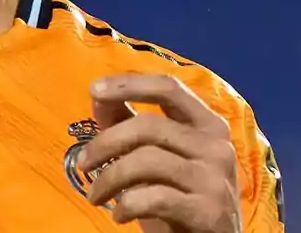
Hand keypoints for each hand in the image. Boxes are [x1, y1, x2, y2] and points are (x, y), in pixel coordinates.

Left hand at [77, 74, 241, 231]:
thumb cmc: (181, 199)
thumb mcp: (157, 159)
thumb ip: (131, 124)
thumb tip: (98, 96)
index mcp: (208, 124)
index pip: (168, 88)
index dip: (129, 85)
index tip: (94, 90)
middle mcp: (217, 146)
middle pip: (148, 126)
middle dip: (106, 142)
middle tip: (82, 164)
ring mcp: (215, 179)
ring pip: (147, 160)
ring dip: (109, 178)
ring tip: (95, 196)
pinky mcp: (209, 211)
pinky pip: (155, 197)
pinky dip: (127, 205)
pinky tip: (119, 215)